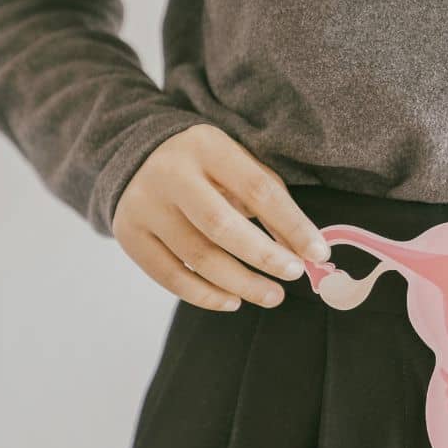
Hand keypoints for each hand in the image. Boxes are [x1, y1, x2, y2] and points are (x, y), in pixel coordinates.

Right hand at [111, 124, 330, 311]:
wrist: (138, 156)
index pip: (258, 190)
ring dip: (241, 283)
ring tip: (272, 296)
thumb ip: (271, 201)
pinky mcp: (129, 234)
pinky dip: (204, 295)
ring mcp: (145, 205)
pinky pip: (169, 275)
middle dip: (264, 256)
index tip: (319, 253)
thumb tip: (305, 251)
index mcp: (207, 146)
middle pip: (222, 226)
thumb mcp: (239, 166)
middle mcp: (171, 174)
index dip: (292, 224)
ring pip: (197, 257)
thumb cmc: (208, 167)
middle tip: (294, 276)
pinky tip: (232, 301)